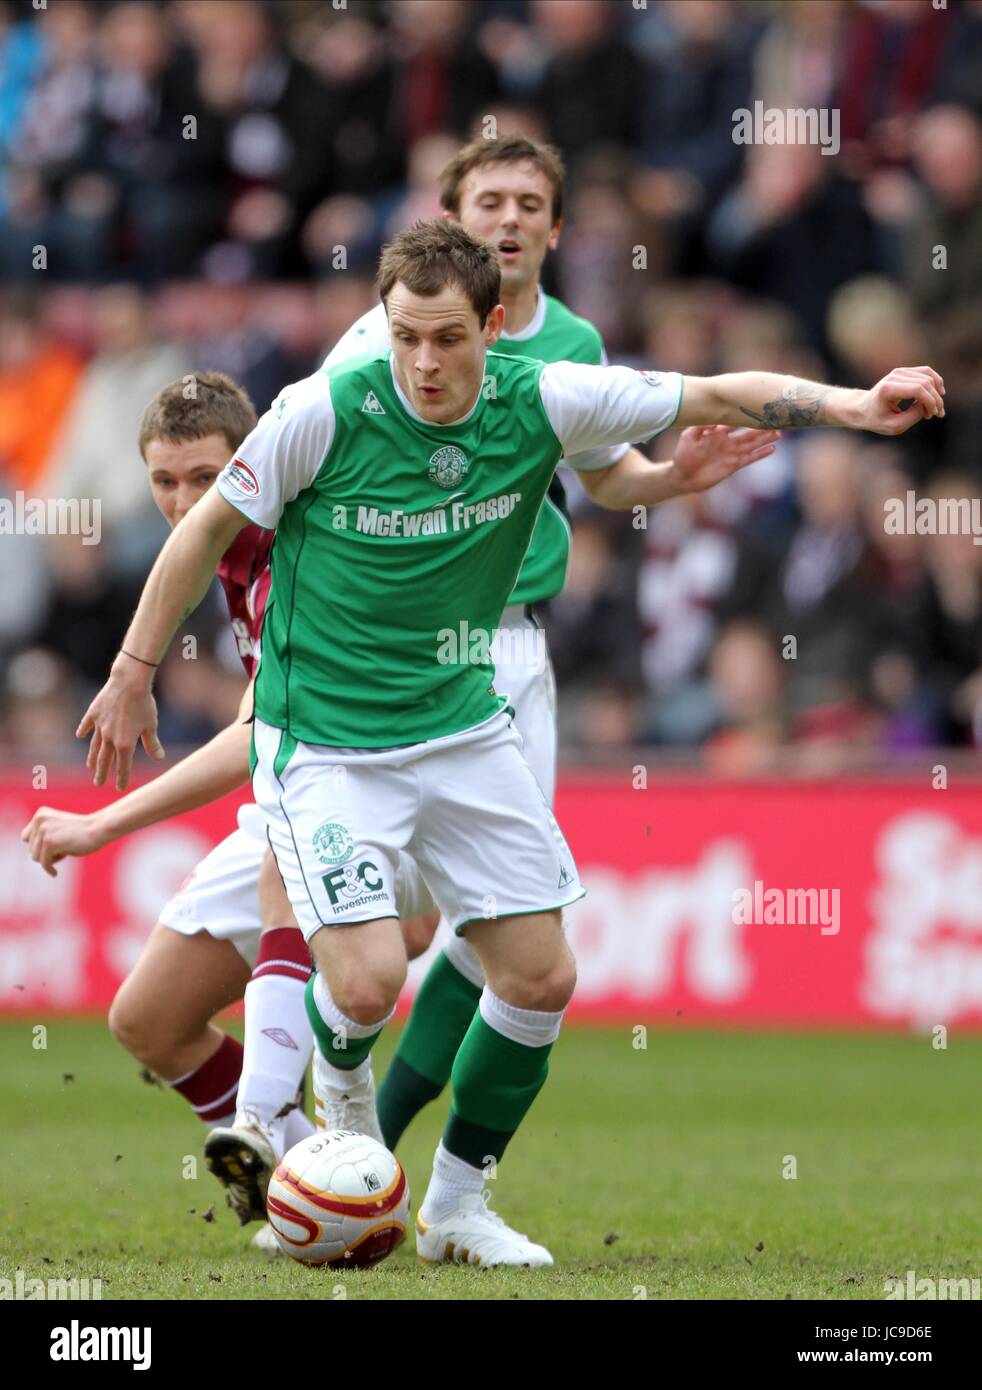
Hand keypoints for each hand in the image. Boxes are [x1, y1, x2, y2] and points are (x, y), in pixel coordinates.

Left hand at [21, 808, 108, 877]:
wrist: (99, 828)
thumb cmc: (83, 832)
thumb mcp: (59, 828)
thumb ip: (45, 835)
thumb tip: (33, 852)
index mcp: (41, 814)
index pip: (26, 837)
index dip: (38, 846)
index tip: (51, 850)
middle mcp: (39, 820)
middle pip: (31, 848)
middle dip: (45, 853)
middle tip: (63, 849)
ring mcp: (44, 830)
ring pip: (35, 856)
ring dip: (49, 859)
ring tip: (65, 852)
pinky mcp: (49, 842)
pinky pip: (44, 862)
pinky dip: (49, 869)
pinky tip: (55, 873)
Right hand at [76, 658, 164, 790]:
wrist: (129, 682)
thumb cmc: (144, 704)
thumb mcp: (151, 726)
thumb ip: (152, 745)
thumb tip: (159, 758)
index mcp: (124, 744)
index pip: (122, 767)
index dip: (121, 778)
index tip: (119, 788)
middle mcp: (109, 738)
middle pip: (105, 760)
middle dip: (102, 773)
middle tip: (98, 784)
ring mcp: (99, 725)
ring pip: (95, 746)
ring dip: (92, 757)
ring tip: (90, 767)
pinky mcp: (94, 713)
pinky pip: (87, 724)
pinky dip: (83, 730)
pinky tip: (79, 736)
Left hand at [667, 425, 780, 494]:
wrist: (682, 475)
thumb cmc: (683, 454)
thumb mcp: (688, 436)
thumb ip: (700, 426)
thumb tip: (714, 420)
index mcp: (718, 432)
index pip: (735, 421)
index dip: (746, 416)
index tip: (757, 407)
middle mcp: (728, 441)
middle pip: (748, 432)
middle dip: (761, 427)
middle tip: (776, 419)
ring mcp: (732, 453)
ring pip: (752, 444)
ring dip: (765, 439)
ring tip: (778, 432)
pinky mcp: (733, 466)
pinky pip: (750, 458)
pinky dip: (761, 454)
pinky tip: (772, 448)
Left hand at [858, 367, 944, 434]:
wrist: (863, 408)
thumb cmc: (877, 419)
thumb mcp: (893, 426)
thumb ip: (912, 416)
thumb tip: (928, 404)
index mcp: (888, 389)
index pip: (917, 389)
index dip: (930, 401)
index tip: (932, 415)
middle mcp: (894, 376)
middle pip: (925, 383)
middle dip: (935, 400)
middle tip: (935, 415)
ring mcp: (899, 371)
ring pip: (928, 376)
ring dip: (936, 392)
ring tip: (936, 408)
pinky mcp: (904, 371)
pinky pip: (926, 372)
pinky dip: (935, 383)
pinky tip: (939, 394)